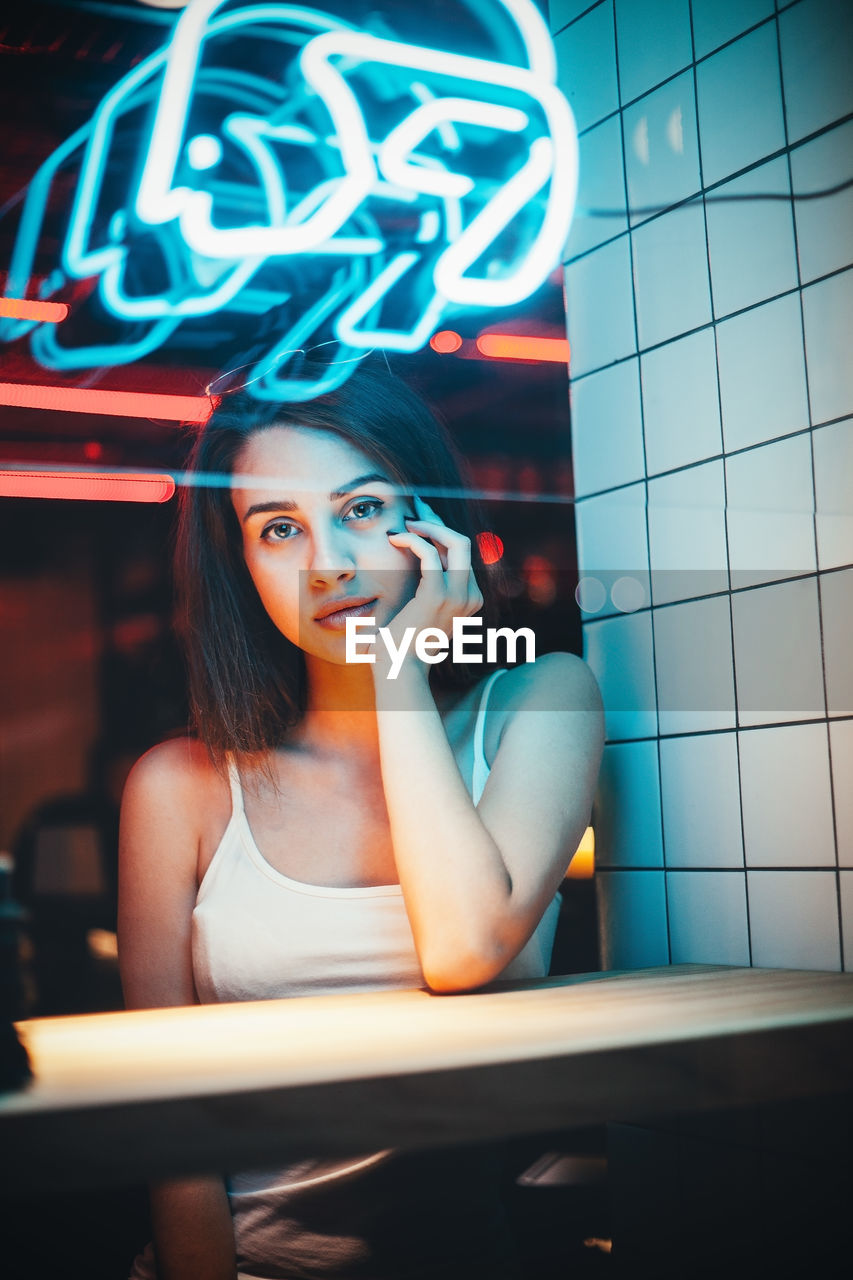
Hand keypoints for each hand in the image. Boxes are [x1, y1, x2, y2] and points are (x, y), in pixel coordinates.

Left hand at [379, 495, 482, 676]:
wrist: (400, 669)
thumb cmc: (404, 643)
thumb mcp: (423, 613)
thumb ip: (428, 590)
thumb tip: (420, 564)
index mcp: (470, 599)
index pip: (461, 554)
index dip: (442, 531)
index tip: (420, 519)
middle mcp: (470, 595)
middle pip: (462, 542)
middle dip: (438, 521)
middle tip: (414, 510)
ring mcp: (457, 595)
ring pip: (454, 542)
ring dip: (428, 526)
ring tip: (404, 524)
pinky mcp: (437, 595)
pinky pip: (428, 554)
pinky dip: (412, 540)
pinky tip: (395, 539)